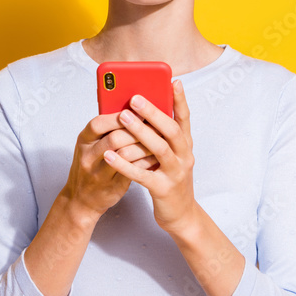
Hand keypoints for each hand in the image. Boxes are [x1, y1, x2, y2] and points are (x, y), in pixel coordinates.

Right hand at [60, 111, 160, 219]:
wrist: (80, 199)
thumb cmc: (91, 165)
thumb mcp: (91, 145)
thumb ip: (108, 130)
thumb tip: (136, 111)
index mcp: (83, 141)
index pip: (98, 123)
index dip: (118, 116)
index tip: (137, 109)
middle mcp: (89, 156)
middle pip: (114, 138)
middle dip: (137, 130)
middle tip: (155, 124)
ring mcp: (100, 173)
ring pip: (125, 155)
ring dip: (145, 145)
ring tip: (160, 138)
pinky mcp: (113, 187)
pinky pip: (133, 171)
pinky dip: (146, 161)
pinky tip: (157, 155)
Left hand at [102, 79, 197, 234]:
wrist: (181, 215)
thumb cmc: (170, 179)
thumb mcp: (170, 156)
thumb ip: (160, 136)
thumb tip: (141, 111)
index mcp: (185, 146)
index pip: (185, 119)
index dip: (180, 100)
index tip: (173, 81)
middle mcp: (184, 157)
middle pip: (171, 130)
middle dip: (153, 113)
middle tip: (135, 98)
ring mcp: (175, 173)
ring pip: (158, 149)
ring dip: (140, 132)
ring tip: (123, 117)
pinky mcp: (163, 189)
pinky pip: (142, 174)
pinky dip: (125, 164)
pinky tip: (109, 155)